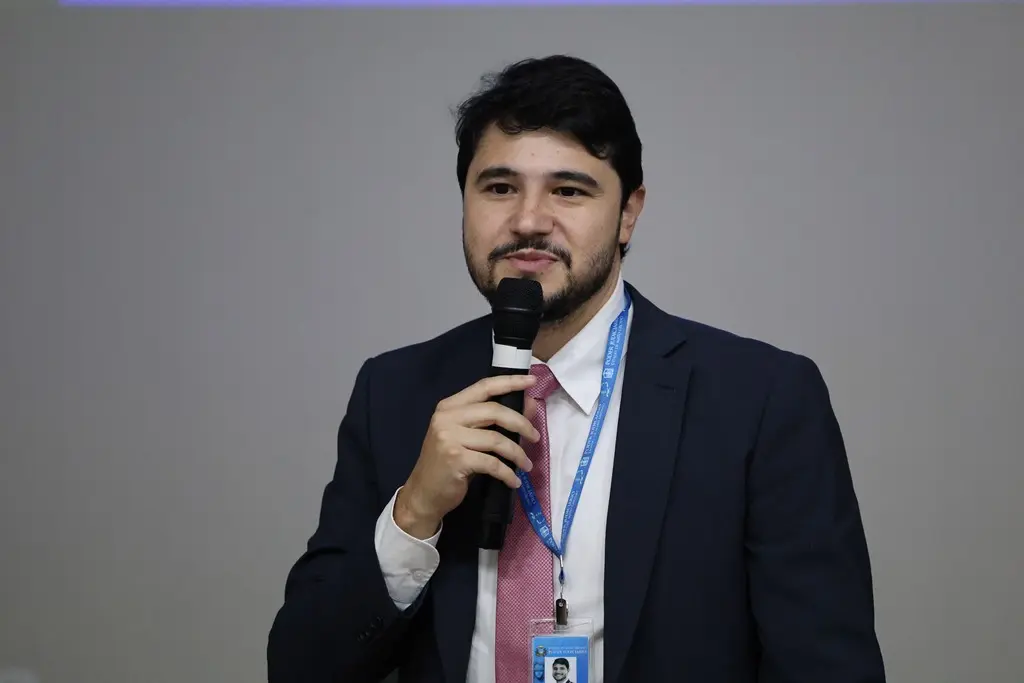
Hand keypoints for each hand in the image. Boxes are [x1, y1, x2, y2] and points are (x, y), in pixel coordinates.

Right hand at [395, 375, 541, 538]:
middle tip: (535, 437)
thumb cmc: (447, 463)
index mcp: (449, 406)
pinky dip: (507, 473)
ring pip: (496, 439)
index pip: (484, 387)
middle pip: (494, 411)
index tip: (531, 381)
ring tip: (526, 464)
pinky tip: (513, 480)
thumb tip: (530, 405)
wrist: (423, 493)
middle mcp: (447, 418)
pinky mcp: (455, 459)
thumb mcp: (468, 437)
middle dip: (521, 424)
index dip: (510, 382)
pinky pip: (492, 463)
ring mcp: (449, 438)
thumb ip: (494, 420)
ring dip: (517, 453)